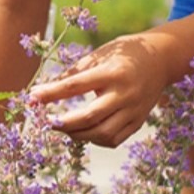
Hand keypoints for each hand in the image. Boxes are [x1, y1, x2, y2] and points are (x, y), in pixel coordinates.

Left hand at [29, 32, 170, 148]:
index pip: (75, 86)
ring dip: (77, 135)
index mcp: (112, 72)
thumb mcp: (98, 55)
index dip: (51, 93)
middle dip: (63, 122)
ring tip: (62, 128)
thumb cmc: (123, 54)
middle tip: (46, 121)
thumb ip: (73, 73)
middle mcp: (125, 93)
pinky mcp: (139, 121)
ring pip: (102, 133)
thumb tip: (44, 90)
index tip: (32, 98)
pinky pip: (114, 139)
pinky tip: (83, 132)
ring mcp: (134, 110)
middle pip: (90, 116)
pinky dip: (95, 139)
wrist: (161, 59)